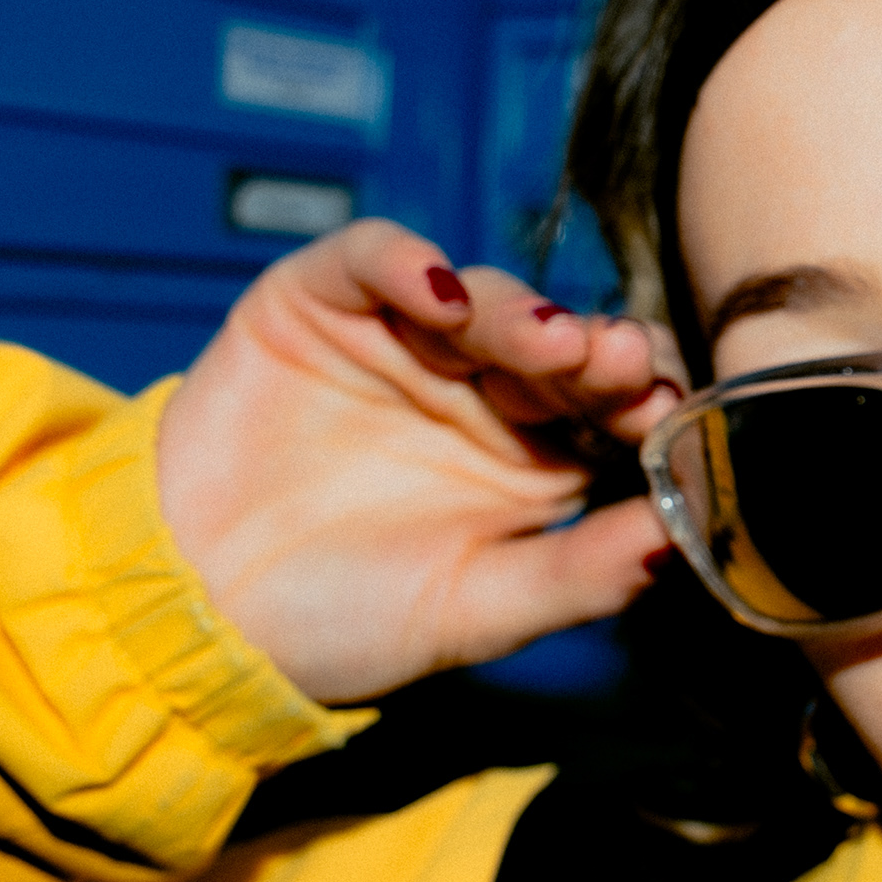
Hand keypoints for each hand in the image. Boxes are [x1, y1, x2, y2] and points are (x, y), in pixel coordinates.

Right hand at [156, 224, 680, 704]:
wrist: (197, 612)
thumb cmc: (345, 622)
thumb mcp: (474, 611)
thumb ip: (579, 575)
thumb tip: (683, 539)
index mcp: (539, 458)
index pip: (613, 409)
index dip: (642, 403)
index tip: (664, 413)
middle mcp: (485, 388)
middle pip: (559, 345)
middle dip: (593, 352)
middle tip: (617, 363)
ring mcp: (407, 337)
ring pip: (482, 298)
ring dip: (517, 312)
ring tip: (542, 341)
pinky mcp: (324, 300)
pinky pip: (374, 259)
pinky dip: (406, 260)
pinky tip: (436, 288)